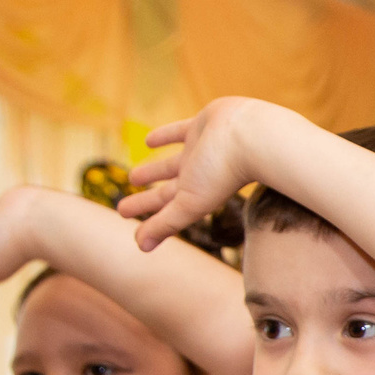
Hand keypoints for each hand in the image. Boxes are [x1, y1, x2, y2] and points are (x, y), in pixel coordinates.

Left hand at [121, 98, 268, 251]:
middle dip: (145, 201)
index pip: (165, 211)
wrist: (252, 137)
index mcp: (196, 195)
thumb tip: (140, 248)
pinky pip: (178, 133)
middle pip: (166, 192)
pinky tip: (149, 140)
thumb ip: (166, 224)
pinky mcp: (202, 126)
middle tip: (122, 209)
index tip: (125, 223)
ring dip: (152, 172)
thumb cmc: (223, 173)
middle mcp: (198, 176)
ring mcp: (200, 152)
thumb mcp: (190, 203)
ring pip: (170, 165)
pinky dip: (163, 136)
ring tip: (133, 177)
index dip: (147, 219)